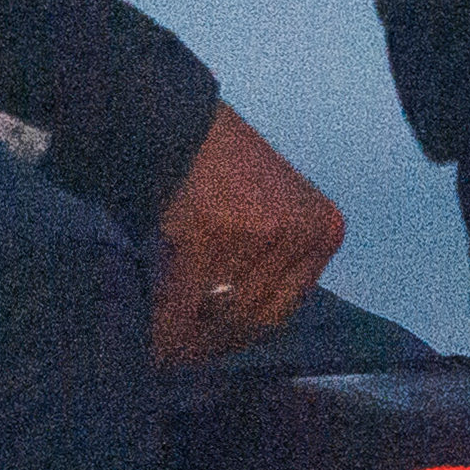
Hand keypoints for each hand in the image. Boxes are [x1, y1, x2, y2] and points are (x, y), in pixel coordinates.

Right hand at [147, 106, 345, 367]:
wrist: (169, 115)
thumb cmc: (216, 160)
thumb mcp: (270, 206)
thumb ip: (269, 258)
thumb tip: (234, 321)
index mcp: (323, 228)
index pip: (283, 307)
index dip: (239, 333)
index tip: (206, 346)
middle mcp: (301, 234)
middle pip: (254, 316)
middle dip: (210, 342)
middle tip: (175, 355)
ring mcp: (261, 235)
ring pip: (220, 314)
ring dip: (185, 339)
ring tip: (157, 350)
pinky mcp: (214, 235)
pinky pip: (185, 298)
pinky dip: (163, 322)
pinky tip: (147, 336)